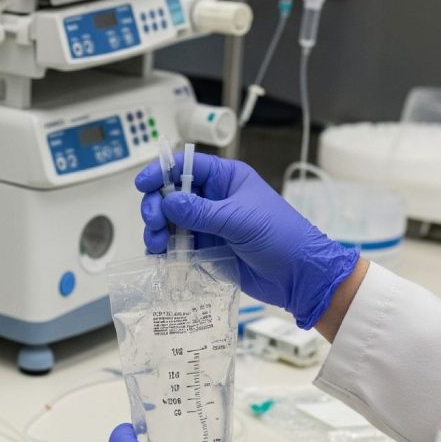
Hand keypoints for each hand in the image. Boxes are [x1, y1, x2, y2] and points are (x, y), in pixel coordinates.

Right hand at [135, 154, 357, 329]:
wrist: (297, 275)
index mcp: (226, 179)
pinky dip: (165, 250)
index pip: (186, 167)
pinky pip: (177, 245)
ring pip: (170, 222)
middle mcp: (214, 199)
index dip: (162, 172)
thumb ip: (201, 211)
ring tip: (157, 245)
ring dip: (157, 231)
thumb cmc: (281, 237)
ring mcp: (208, 224)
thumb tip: (168, 201)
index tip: (143, 184)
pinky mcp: (206, 248)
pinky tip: (162, 257)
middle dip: (157, 207)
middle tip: (154, 223)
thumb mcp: (239, 220)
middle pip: (171, 195)